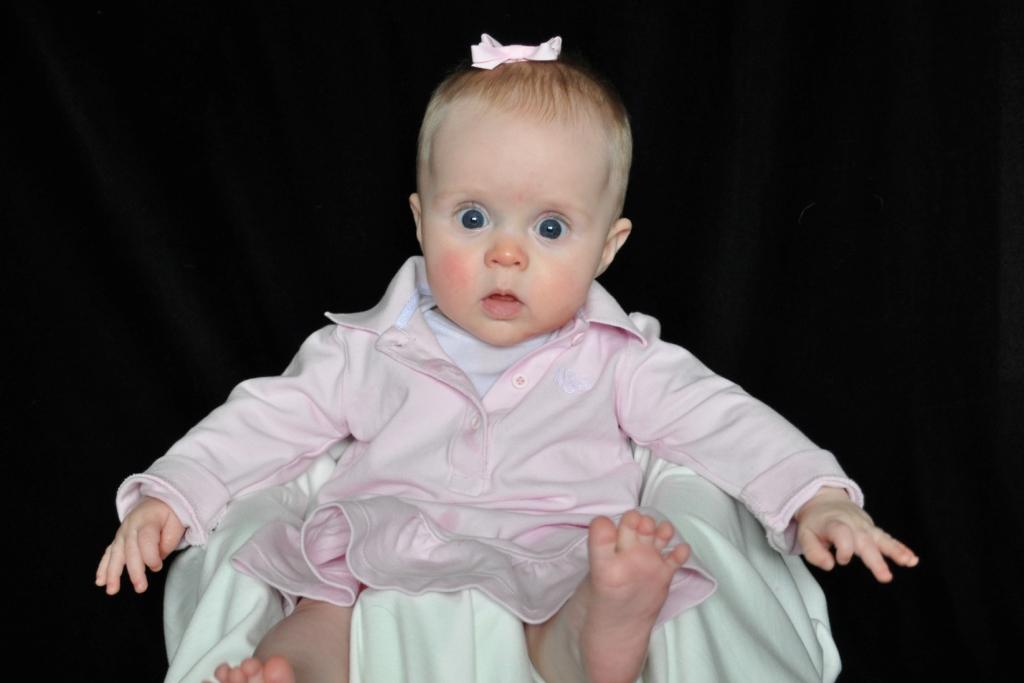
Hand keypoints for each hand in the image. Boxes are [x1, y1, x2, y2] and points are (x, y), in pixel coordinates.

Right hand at [96, 497, 184, 594]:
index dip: (151, 556)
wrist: (159, 500)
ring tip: (112, 589)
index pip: (145, 540)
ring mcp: (122, 532)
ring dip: (112, 573)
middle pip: (130, 550)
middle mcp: (131, 526)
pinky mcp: (119, 539)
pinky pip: (109, 553)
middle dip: (134, 571)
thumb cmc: (169, 514)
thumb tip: (157, 558)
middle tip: (140, 587)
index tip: (157, 567)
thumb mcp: (176, 523)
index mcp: (147, 520)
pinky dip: (103, 567)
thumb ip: (168, 541)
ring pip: (116, 553)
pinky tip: (100, 581)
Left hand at [795, 487, 918, 582]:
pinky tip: (912, 558)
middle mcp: (852, 524)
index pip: (842, 535)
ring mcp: (865, 526)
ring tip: (908, 562)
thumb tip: (829, 565)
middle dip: (876, 560)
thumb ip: (813, 552)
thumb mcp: (805, 535)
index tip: (840, 560)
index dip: (843, 549)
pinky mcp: (872, 529)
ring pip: (881, 538)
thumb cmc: (816, 521)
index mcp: (834, 524)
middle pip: (865, 541)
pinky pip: (888, 539)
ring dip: (896, 551)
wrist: (825, 500)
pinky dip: (901, 548)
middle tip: (885, 576)